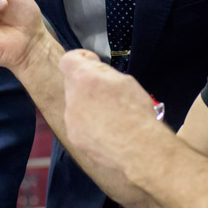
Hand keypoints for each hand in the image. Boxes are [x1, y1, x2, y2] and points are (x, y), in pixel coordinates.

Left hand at [59, 49, 167, 172]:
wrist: (139, 148)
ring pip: (76, 105)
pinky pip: (78, 124)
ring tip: (111, 116)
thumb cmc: (136, 112)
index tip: (93, 64)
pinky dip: (89, 124)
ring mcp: (71, 120)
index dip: (81, 59)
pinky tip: (107, 130)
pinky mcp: (74, 137)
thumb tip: (91, 66)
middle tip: (109, 94)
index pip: (68, 60)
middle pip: (73, 84)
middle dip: (88, 85)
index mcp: (84, 79)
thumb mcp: (124, 80)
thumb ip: (101, 71)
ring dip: (88, 105)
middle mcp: (72, 98)